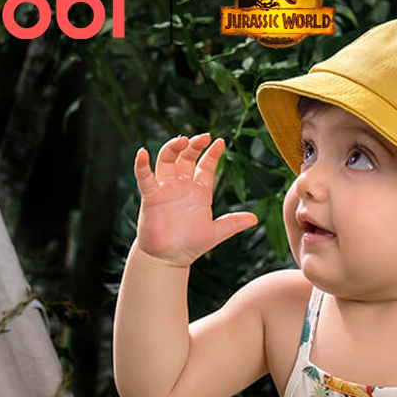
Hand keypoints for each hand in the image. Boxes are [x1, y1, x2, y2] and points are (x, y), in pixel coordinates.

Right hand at [134, 133, 257, 265]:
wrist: (169, 259)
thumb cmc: (191, 245)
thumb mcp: (216, 233)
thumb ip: (233, 223)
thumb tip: (255, 219)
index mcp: (200, 192)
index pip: (206, 166)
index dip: (212, 153)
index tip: (221, 141)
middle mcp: (182, 186)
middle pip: (187, 158)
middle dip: (194, 146)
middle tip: (203, 137)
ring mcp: (166, 189)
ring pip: (167, 161)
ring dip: (173, 148)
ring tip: (181, 140)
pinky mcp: (151, 197)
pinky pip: (145, 178)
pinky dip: (142, 165)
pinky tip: (143, 153)